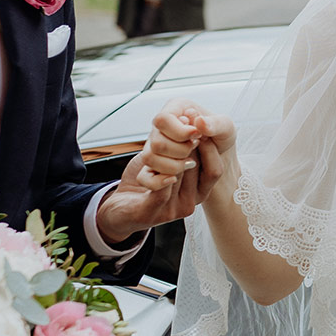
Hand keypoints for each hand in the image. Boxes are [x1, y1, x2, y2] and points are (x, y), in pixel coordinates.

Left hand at [94, 107, 222, 243]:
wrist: (120, 211)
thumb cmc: (144, 184)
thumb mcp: (167, 166)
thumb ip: (181, 152)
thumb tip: (191, 121)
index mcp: (198, 194)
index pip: (214, 171)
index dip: (210, 149)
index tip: (201, 128)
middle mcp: (189, 203)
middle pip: (195, 169)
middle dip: (187, 144)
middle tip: (184, 123)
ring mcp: (172, 210)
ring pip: (177, 175)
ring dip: (169, 153)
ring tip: (164, 134)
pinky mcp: (152, 214)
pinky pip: (160, 191)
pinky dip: (159, 176)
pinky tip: (156, 166)